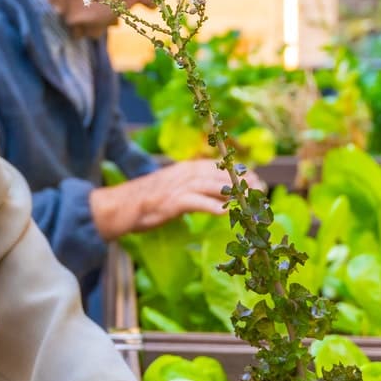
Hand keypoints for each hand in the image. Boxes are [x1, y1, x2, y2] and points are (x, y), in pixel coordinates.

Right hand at [90, 161, 257, 239]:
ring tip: (252, 203)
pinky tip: (227, 214)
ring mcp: (179, 186)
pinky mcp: (173, 202)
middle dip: (244, 184)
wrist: (119, 206)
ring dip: (236, 195)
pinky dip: (214, 207)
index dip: (240, 173)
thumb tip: (215, 199)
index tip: (256, 182)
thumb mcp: (172, 189)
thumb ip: (193, 190)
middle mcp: (185, 173)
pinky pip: (199, 203)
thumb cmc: (145, 201)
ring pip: (215, 186)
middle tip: (261, 194)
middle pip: (222, 174)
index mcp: (186, 168)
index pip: (219, 166)